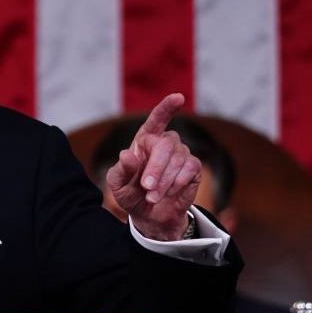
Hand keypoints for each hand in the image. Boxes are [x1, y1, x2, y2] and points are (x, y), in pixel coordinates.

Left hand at [105, 94, 200, 240]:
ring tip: (153, 196)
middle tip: (147, 187)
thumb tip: (126, 154)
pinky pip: (190, 169)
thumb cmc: (131, 194)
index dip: (167, 107)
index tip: (178, 98)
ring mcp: (181, 153)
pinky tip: (169, 192)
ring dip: (164, 181)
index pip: (157, 119)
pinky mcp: (193, 168)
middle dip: (156, 168)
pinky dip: (178, 183)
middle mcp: (164, 142)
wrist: (149, 215)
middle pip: (166, 145)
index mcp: (144, 139)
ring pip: (178, 159)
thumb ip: (121, 170)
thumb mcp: (118, 185)